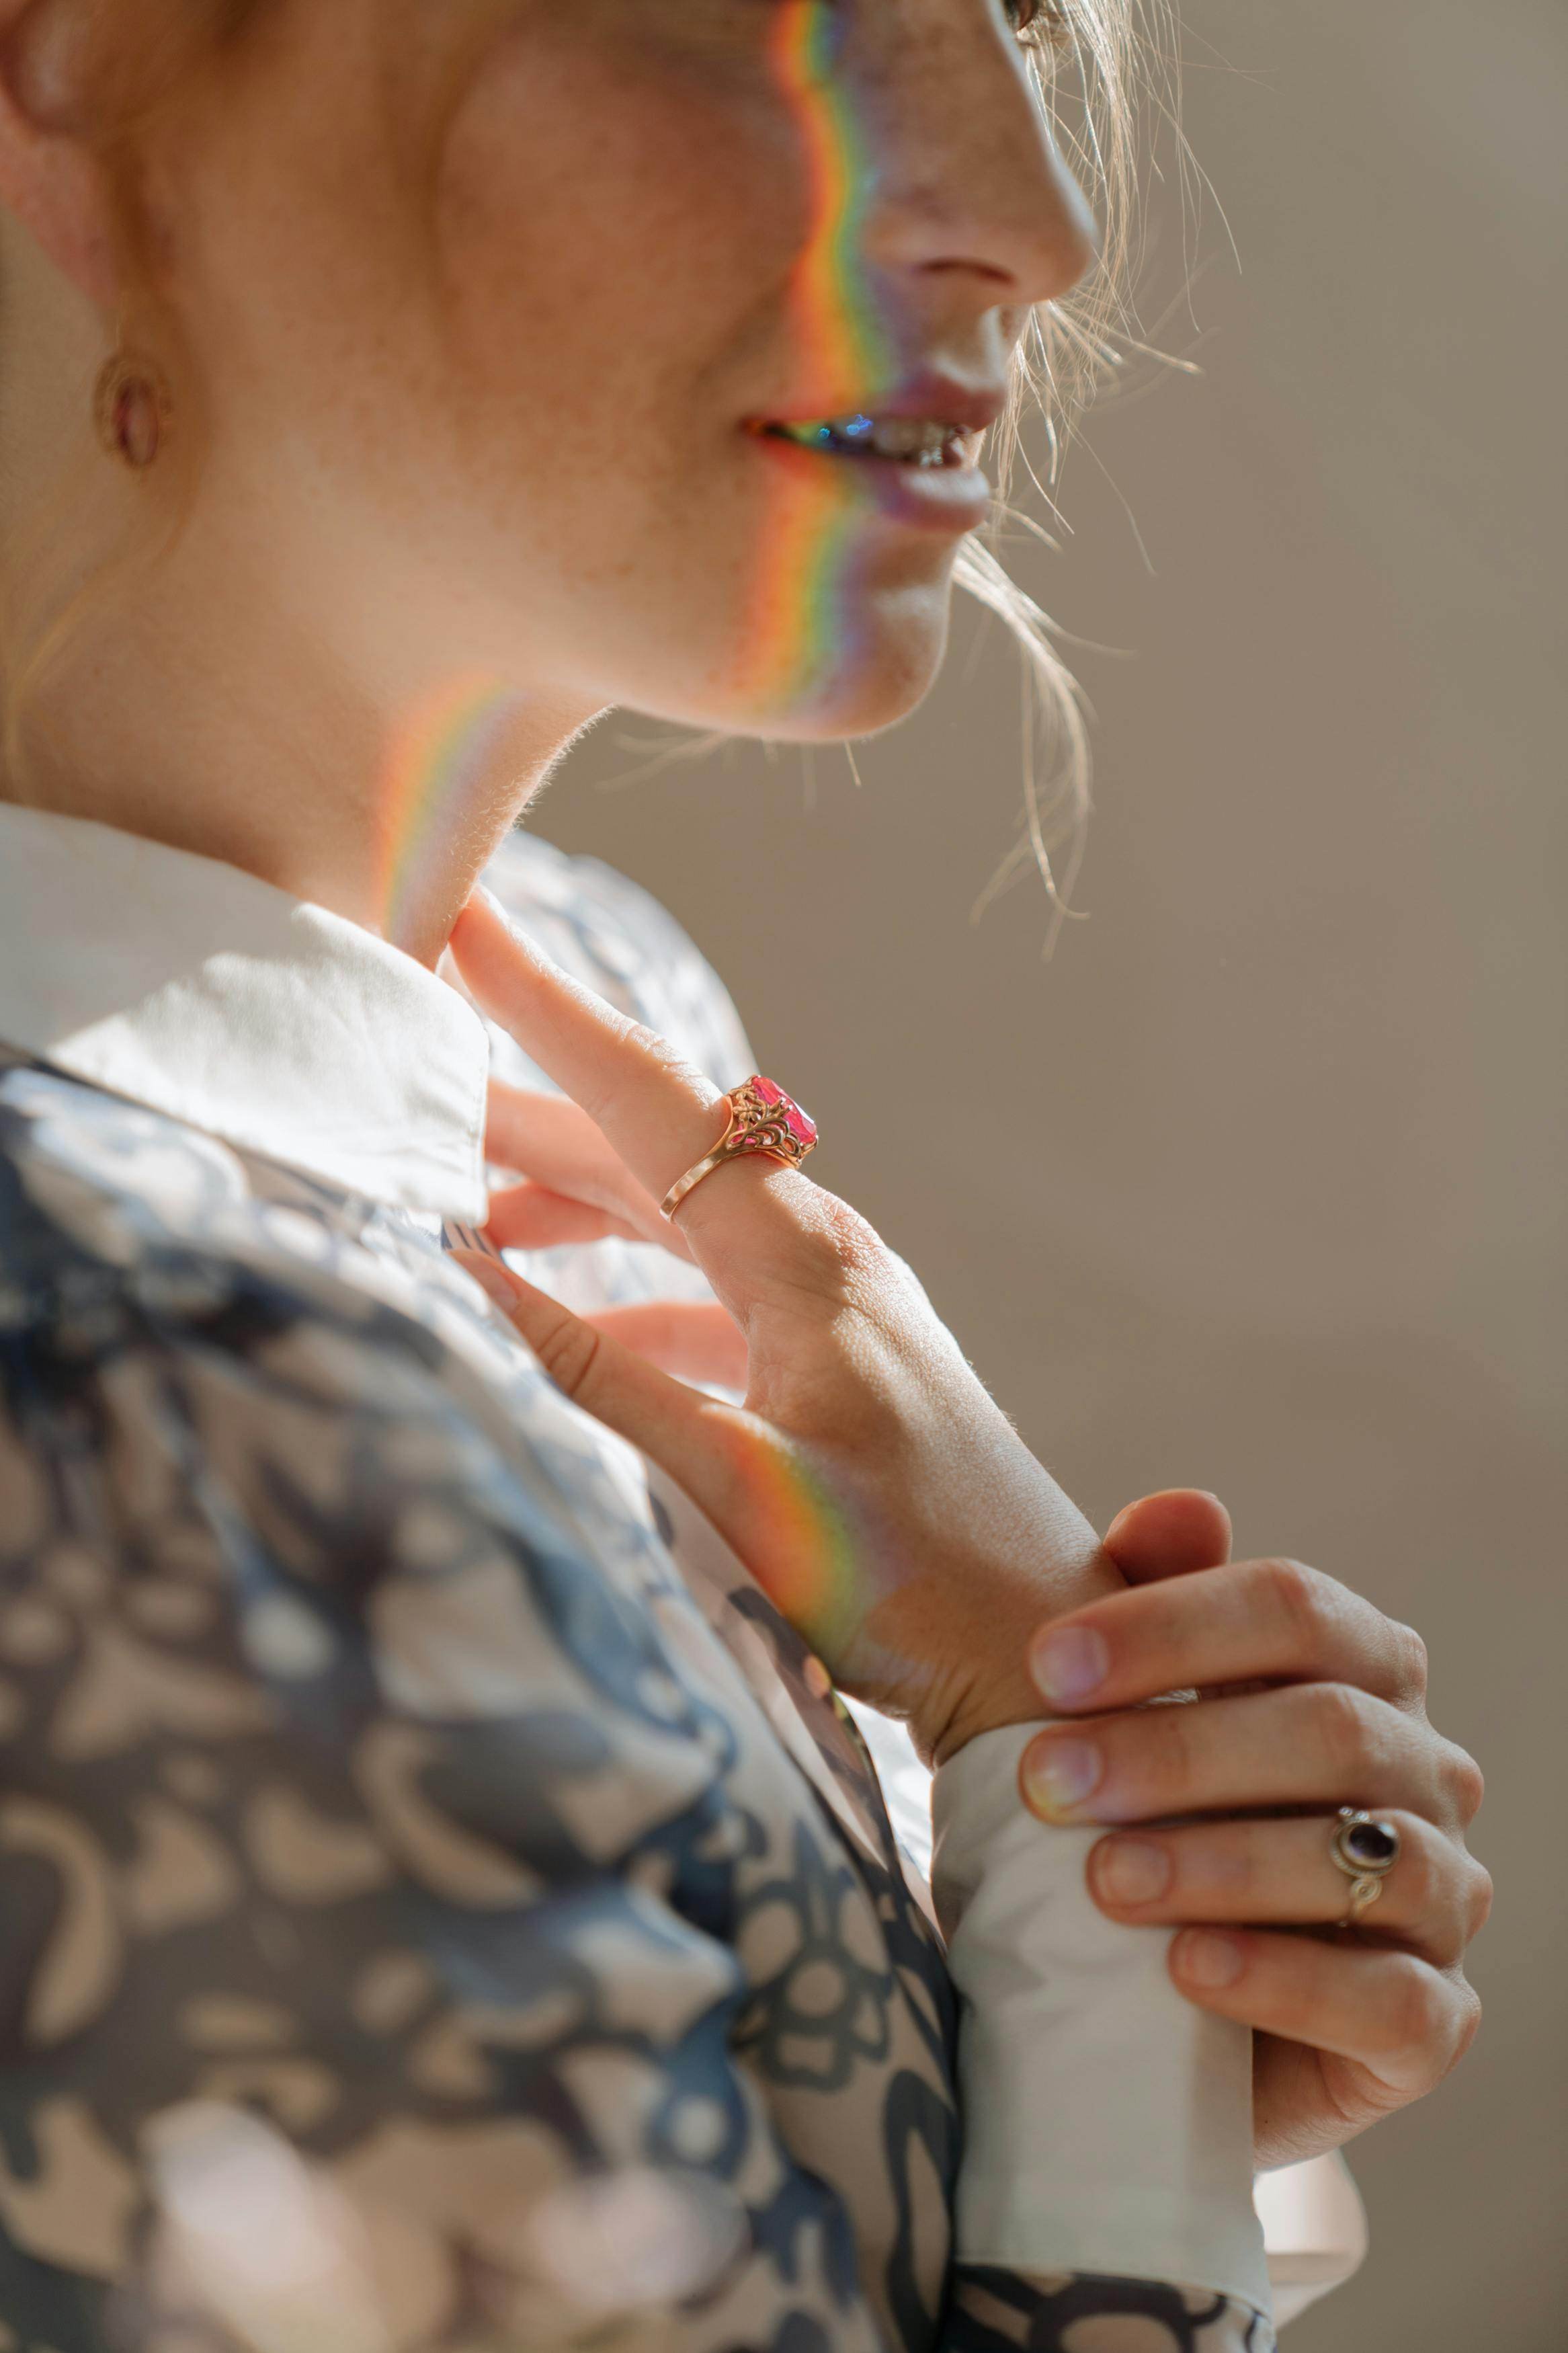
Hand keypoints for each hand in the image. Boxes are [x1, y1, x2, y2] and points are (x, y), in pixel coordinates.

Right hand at [447, 889, 1123, 1763]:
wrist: (1041, 1652)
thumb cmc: (912, 1582)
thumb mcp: (737, 1484)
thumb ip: (605, 1378)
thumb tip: (479, 1278)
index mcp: (804, 1260)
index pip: (649, 1100)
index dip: (549, 1008)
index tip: (471, 920)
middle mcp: (821, 1254)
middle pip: (651, 1148)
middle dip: (531, 1104)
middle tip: (417, 1067)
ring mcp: (831, 1304)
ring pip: (674, 1218)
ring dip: (571, 1203)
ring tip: (464, 1204)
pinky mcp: (831, 1358)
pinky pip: (707, 1293)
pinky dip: (626, 1292)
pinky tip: (570, 1321)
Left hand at [1021, 1488, 1489, 2167]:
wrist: (1161, 2001)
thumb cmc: (1154, 1812)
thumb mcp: (1134, 1702)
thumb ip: (1158, 1595)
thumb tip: (1182, 1507)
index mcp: (1365, 1668)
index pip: (1294, 1607)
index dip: (1168, 1627)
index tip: (1043, 1665)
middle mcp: (1426, 1770)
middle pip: (1328, 1730)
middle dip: (1176, 1750)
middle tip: (1047, 1783)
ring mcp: (1444, 1897)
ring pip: (1366, 1860)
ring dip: (1222, 1864)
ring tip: (1102, 1881)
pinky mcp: (1432, 2023)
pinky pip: (1392, 2001)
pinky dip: (1284, 1980)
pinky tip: (1186, 1972)